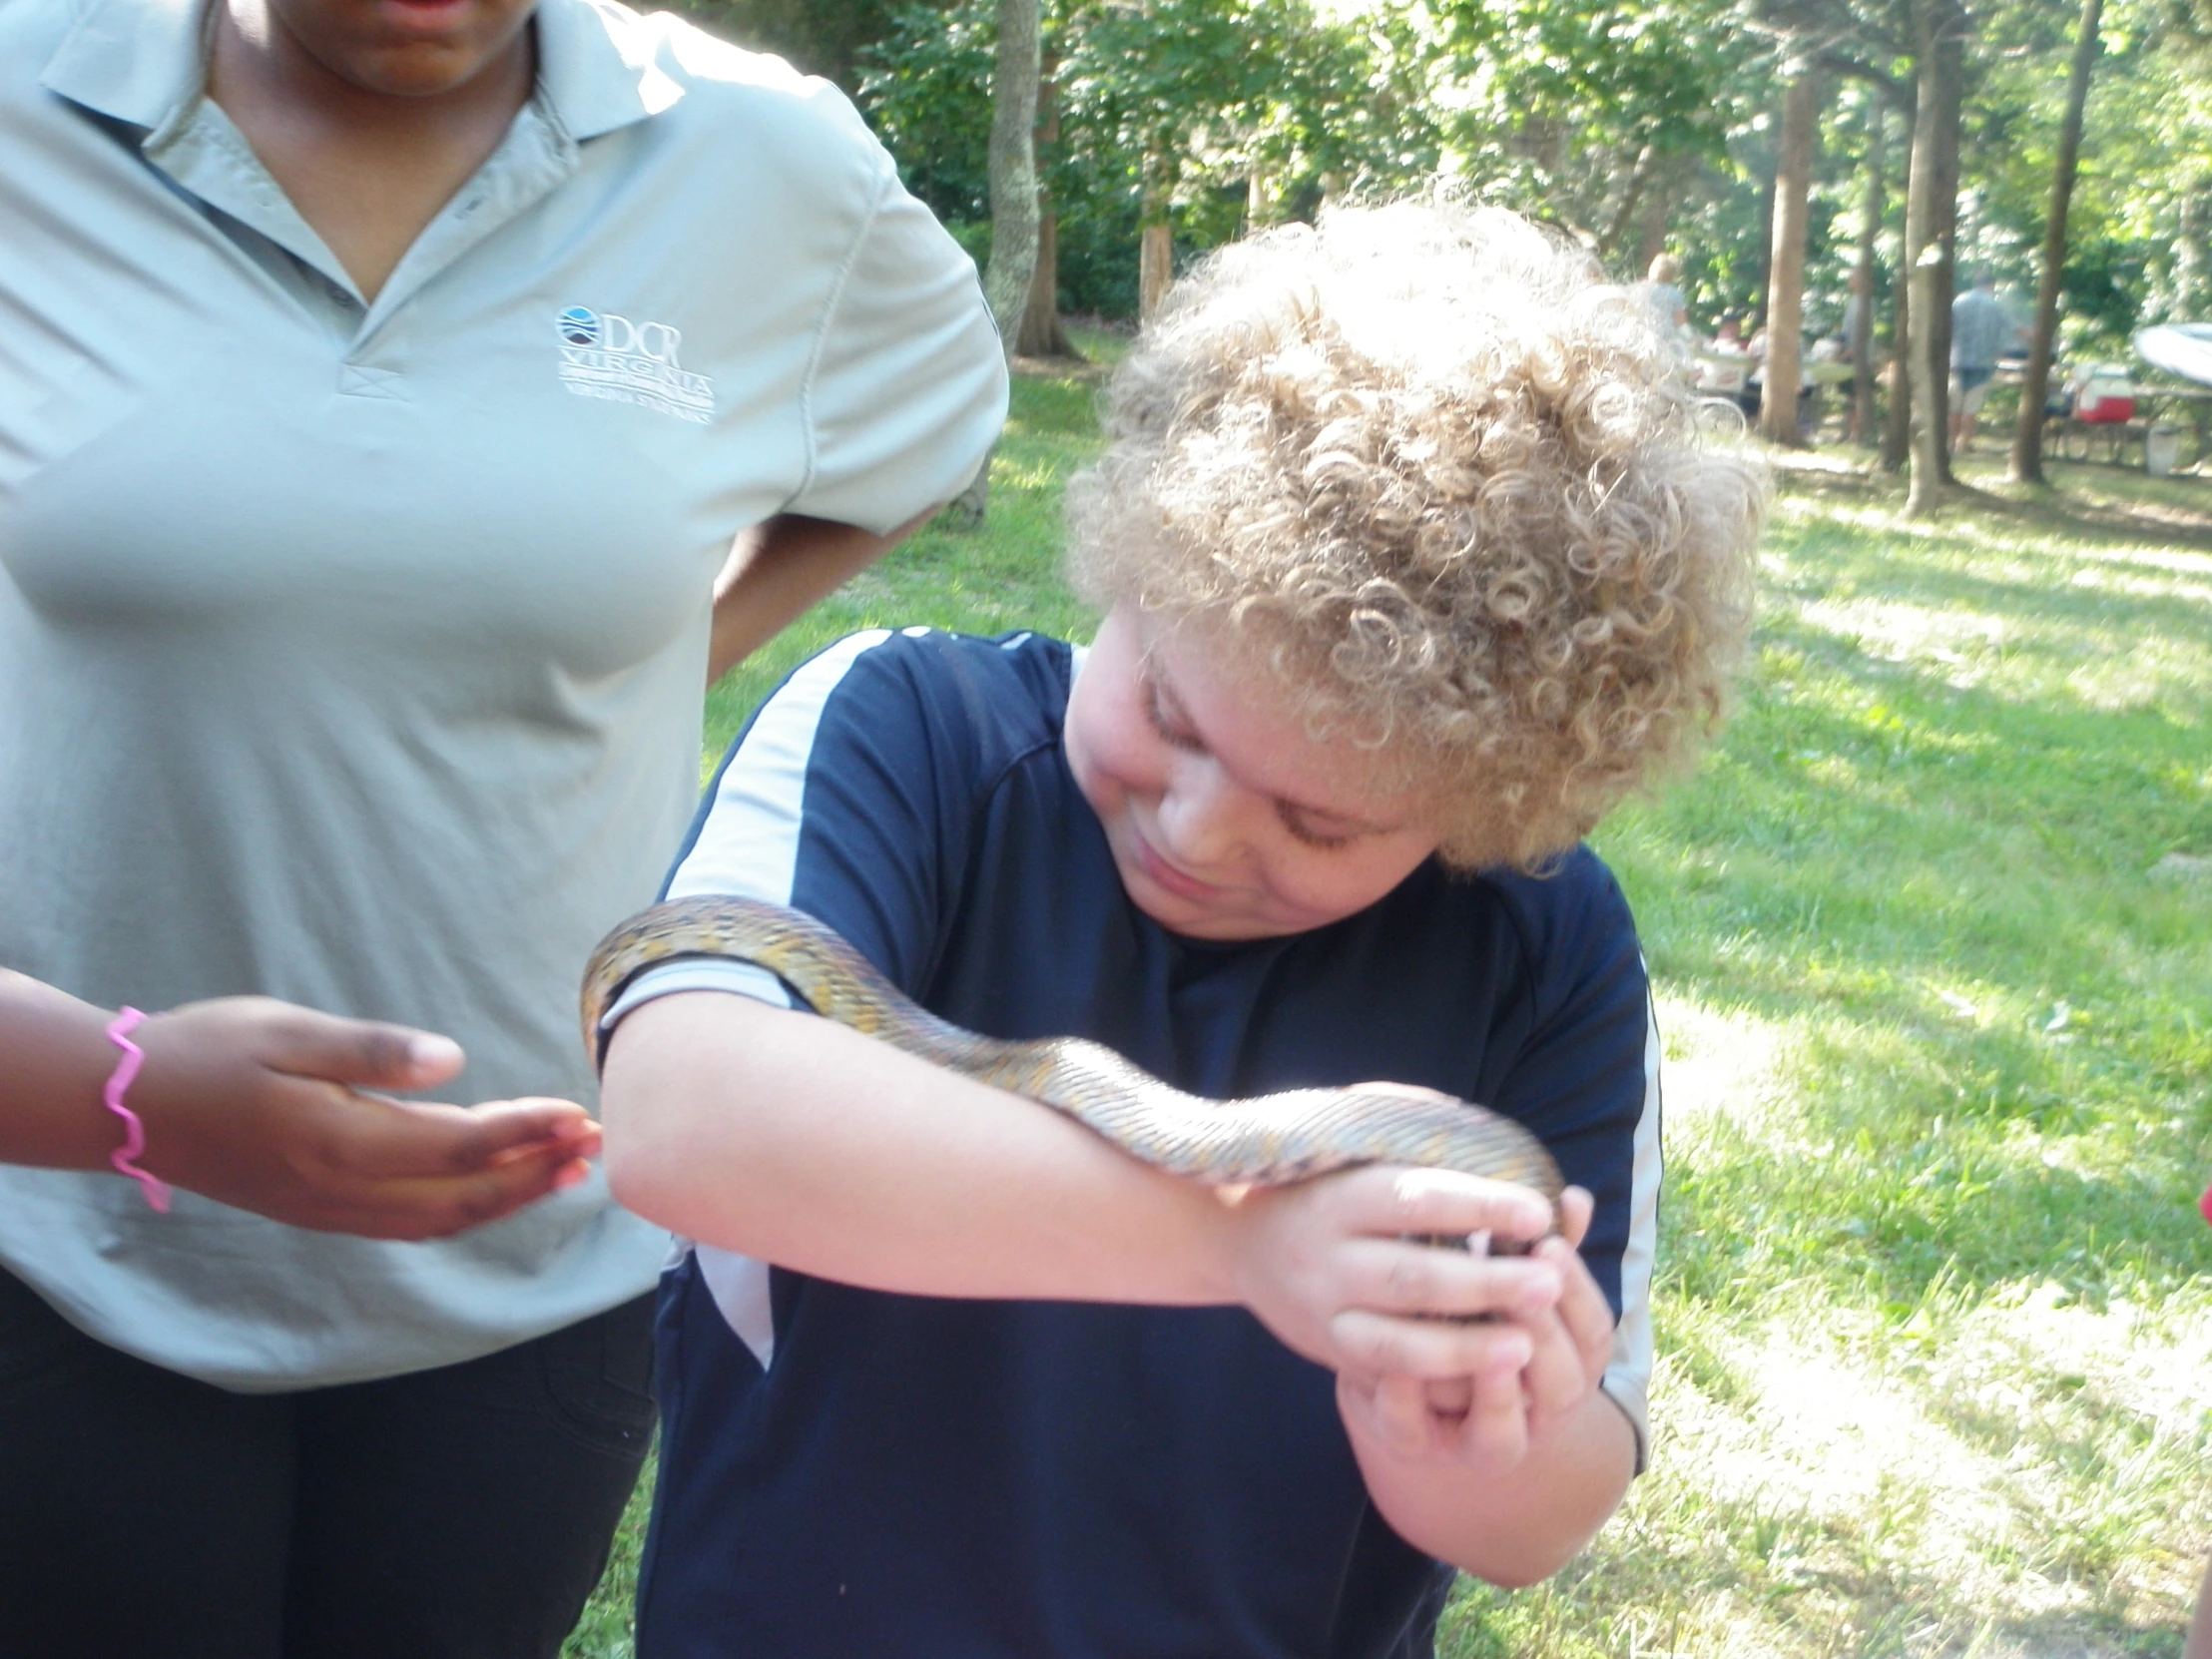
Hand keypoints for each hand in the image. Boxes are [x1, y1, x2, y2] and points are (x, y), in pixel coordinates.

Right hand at [124, 998, 598, 1239]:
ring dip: (509, 1197)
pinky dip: (465, 1209)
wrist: (128, 1106)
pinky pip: (411, 1224)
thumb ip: (374, 1052)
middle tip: (598, 1145)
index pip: (459, 1145)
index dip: (526, 1132)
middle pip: (463, 1196)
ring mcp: (331, 1210)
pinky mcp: (321, 1212)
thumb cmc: (210, 1052)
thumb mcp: (290, 1032)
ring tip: (566, 1169)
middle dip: (536, 1173)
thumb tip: (454, 1063)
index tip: (579, 1112)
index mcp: (340, 1143)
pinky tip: (495, 1188)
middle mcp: (342, 1190)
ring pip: (441, 1219)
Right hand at [1221, 1156, 1564, 1381]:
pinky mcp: (1326, 1348)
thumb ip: (1409, 1138)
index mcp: (1339, 1194)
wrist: (1237, 1236)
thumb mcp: (1350, 1146)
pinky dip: (1435, 1375)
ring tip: (1528, 1343)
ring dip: (1466, 1345)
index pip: (1414, 1199)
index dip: (1477, 1206)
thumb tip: (1492, 1135)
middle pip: (1411, 1276)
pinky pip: (1383, 1372)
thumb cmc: (1320, 1180)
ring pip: (1396, 1340)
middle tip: (1549, 1282)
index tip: (1536, 1212)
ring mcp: (1323, 1308)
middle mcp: (1326, 1255)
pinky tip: (1487, 1373)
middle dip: (1485, 1282)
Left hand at [1337, 1188, 1615, 1472]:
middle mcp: (1532, 1418)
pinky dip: (1406, 1401)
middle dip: (1543, 1334)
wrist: (1399, 1365)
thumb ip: (1536, 1244)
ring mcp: (1474, 1442)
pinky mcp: (1413, 1445)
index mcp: (1567, 1368)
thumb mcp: (1504, 1274)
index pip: (1594, 1338)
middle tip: (1520, 1283)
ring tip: (1480, 1337)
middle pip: (1562, 1390)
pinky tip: (1398, 1363)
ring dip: (1494, 1388)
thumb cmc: (1468, 1303)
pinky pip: (1414, 1436)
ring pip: (1501, 1438)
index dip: (1577, 1294)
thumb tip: (1573, 1198)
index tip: (1550, 1245)